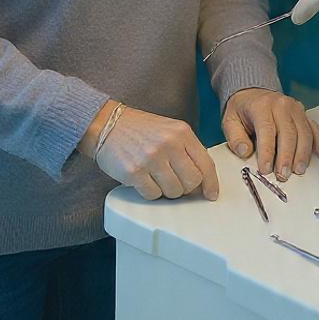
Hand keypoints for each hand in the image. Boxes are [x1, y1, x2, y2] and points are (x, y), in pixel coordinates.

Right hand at [92, 105, 219, 201]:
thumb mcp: (169, 130)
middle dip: (186, 188)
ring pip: (174, 192)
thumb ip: (186, 150)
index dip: (211, 183)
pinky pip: (153, 195)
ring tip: (156, 178)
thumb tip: (201, 179)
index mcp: (182, 132)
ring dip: (167, 191)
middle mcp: (169, 144)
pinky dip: (150, 192)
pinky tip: (144, 180)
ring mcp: (152, 158)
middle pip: (192, 181)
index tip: (211, 194)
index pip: (206, 163)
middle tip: (175, 183)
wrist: (107, 124)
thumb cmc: (139, 129)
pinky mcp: (135, 172)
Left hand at [222, 88, 318, 180]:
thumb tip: (245, 152)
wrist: (254, 92)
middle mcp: (281, 105)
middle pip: (288, 133)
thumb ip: (235, 138)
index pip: (266, 130)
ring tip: (298, 170)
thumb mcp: (229, 121)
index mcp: (261, 106)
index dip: (267, 152)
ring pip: (304, 132)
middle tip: (283, 175)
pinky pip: (315, 128)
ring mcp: (295, 108)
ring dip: (303, 154)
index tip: (265, 170)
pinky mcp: (304, 114)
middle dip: (287, 157)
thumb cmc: (242, 110)